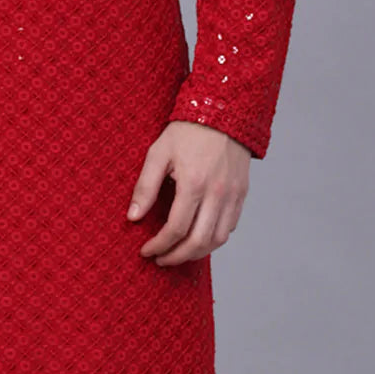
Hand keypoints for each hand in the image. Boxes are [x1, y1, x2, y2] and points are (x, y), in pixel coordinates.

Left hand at [126, 120, 249, 265]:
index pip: (176, 229)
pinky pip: (230, 227)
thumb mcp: (158, 153)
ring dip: (196, 253)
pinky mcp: (242, 194)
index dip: (159, 245)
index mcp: (194, 183)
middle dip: (177, 257)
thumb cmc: (186, 132)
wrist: (222, 113)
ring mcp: (233, 196)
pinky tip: (197, 237)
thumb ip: (145, 186)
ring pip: (218, 240)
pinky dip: (214, 239)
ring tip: (178, 253)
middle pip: (199, 242)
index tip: (146, 250)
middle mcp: (217, 194)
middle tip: (160, 260)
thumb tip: (132, 217)